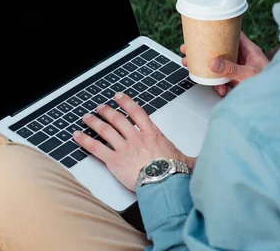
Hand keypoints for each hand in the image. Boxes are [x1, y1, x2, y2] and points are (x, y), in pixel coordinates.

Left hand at [72, 93, 193, 191]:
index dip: (126, 102)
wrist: (164, 183)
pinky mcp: (114, 161)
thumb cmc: (175, 173)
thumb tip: (202, 161)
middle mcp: (136, 137)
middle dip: (107, 111)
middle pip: (117, 118)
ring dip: (93, 122)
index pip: (136, 112)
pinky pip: (96, 148)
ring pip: (105, 129)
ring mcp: (124, 148)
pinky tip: (77, 136)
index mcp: (152, 134)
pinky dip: (85, 140)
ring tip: (86, 117)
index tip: (119, 97)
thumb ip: (192, 158)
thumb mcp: (187, 161)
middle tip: (99, 107)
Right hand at [180, 31, 267, 96]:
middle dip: (203, 50)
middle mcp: (242, 58)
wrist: (275, 102)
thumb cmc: (270, 84)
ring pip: (218, 65)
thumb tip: (213, 63)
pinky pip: (221, 79)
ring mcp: (238, 70)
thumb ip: (231, 69)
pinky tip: (219, 90)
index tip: (205, 29)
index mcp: (249, 50)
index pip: (233, 35)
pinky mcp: (236, 81)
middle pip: (219, 50)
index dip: (219, 30)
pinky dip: (217, 85)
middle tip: (188, 49)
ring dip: (205, 67)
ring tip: (191, 66)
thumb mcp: (249, 74)